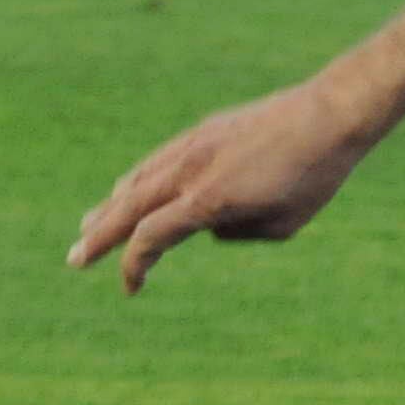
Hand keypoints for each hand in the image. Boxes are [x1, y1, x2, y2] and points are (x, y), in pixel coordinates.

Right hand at [68, 79, 385, 294]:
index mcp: (207, 200)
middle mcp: (189, 171)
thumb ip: (237, 232)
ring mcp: (192, 146)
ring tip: (91, 227)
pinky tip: (131, 190)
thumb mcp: (281, 224)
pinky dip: (137, 180)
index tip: (132, 288)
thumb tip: (208, 225)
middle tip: (75, 260)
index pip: (151, 237)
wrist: (329, 115)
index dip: (135, 265)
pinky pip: (158, 160)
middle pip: (127, 208)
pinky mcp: (203, 131)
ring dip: (112, 206)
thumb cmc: (314, 177)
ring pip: (138, 180)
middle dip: (99, 237)